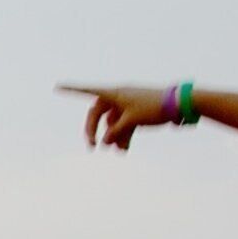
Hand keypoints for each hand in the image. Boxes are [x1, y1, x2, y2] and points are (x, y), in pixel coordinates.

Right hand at [62, 84, 177, 150]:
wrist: (180, 104)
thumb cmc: (155, 107)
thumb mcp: (131, 121)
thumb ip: (115, 132)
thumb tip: (105, 142)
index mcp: (114, 93)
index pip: (88, 91)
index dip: (72, 90)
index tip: (57, 87)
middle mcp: (119, 97)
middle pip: (99, 114)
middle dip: (95, 131)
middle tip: (92, 147)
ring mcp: (128, 105)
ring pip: (113, 122)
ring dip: (113, 137)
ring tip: (119, 152)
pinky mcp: (137, 112)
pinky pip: (124, 124)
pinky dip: (124, 136)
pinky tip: (125, 149)